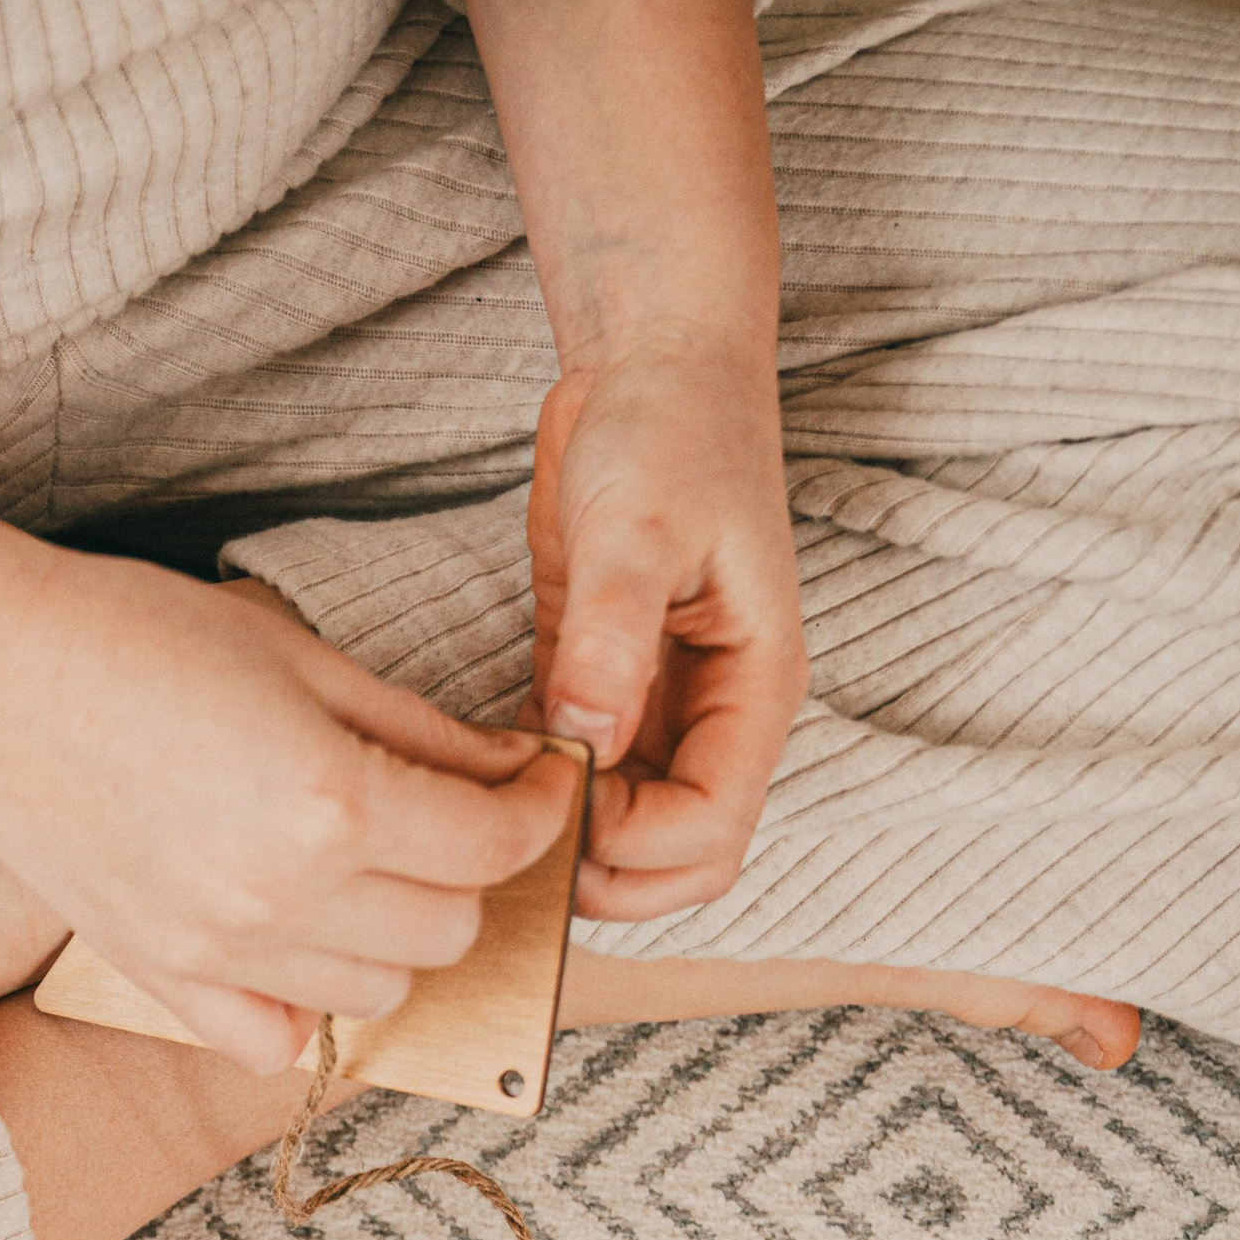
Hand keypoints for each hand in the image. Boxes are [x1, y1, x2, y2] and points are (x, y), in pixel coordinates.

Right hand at [0, 551, 580, 1069]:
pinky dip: (305, 1009)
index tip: (537, 786)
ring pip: (380, 993)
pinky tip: (296, 944)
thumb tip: (506, 770)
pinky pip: (276, 1044)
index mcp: (332, 801)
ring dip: (395, 940)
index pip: (492, 845)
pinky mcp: (164, 979)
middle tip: (448, 817)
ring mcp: (221, 953)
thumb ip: (418, 729)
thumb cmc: (134, 638)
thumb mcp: (299, 655)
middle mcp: (284, 896)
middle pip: (448, 931)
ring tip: (367, 874)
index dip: (538, 812)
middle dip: (468, 872)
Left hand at [527, 335, 806, 922]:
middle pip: (680, 862)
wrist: (652, 364)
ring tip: (492, 807)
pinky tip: (484, 769)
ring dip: (566, 844)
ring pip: (628, 835)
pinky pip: (581, 781)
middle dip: (604, 875)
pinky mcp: (606, 690)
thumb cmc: (668, 427)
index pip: (710, 834)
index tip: (556, 795)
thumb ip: (614, 635)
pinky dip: (539, 794)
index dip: (630, 845)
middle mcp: (717, 718)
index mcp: (755, 691)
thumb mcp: (638, 524)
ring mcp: (663, 711)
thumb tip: (590, 741)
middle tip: (516, 833)